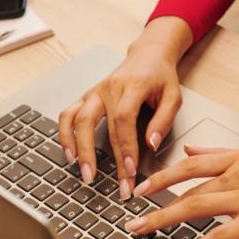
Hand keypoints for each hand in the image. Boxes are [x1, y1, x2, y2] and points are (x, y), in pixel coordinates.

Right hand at [58, 17, 191, 197]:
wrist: (148, 55)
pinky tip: (70, 154)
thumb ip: (164, 120)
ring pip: (77, 119)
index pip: (123, 119)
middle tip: (111, 183)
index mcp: (132, 86)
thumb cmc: (161, 77)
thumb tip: (151, 144)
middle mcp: (109, 87)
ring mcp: (95, 91)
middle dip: (103, 157)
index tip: (130, 170)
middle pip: (97, 124)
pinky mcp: (87, 96)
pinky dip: (65, 134)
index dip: (125, 146)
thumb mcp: (173, 95)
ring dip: (78, 148)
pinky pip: (68, 114)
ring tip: (85, 173)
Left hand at [124, 146, 238, 238]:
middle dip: (155, 201)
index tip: (142, 186)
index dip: (163, 175)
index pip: (192, 163)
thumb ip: (222, 155)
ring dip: (164, 220)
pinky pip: (218, 235)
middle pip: (187, 186)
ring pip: (195, 207)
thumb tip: (192, 150)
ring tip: (142, 232)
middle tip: (132, 215)